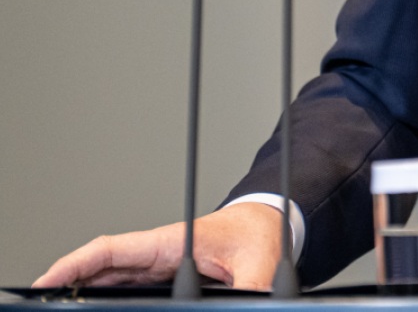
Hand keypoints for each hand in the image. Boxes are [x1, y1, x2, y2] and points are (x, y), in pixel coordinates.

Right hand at [32, 202, 283, 290]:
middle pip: (100, 268)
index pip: (111, 250)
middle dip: (68, 283)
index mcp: (169, 241)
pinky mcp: (163, 277)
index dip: (74, 264)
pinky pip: (126, 287)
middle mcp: (156, 253)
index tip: (48, 281)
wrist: (266, 222)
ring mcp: (157, 266)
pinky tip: (93, 309)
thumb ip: (248, 288)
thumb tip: (247, 306)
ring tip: (59, 308)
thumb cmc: (259, 232)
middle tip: (42, 304)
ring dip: (84, 292)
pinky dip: (105, 297)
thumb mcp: (258, 262)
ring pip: (109, 279)